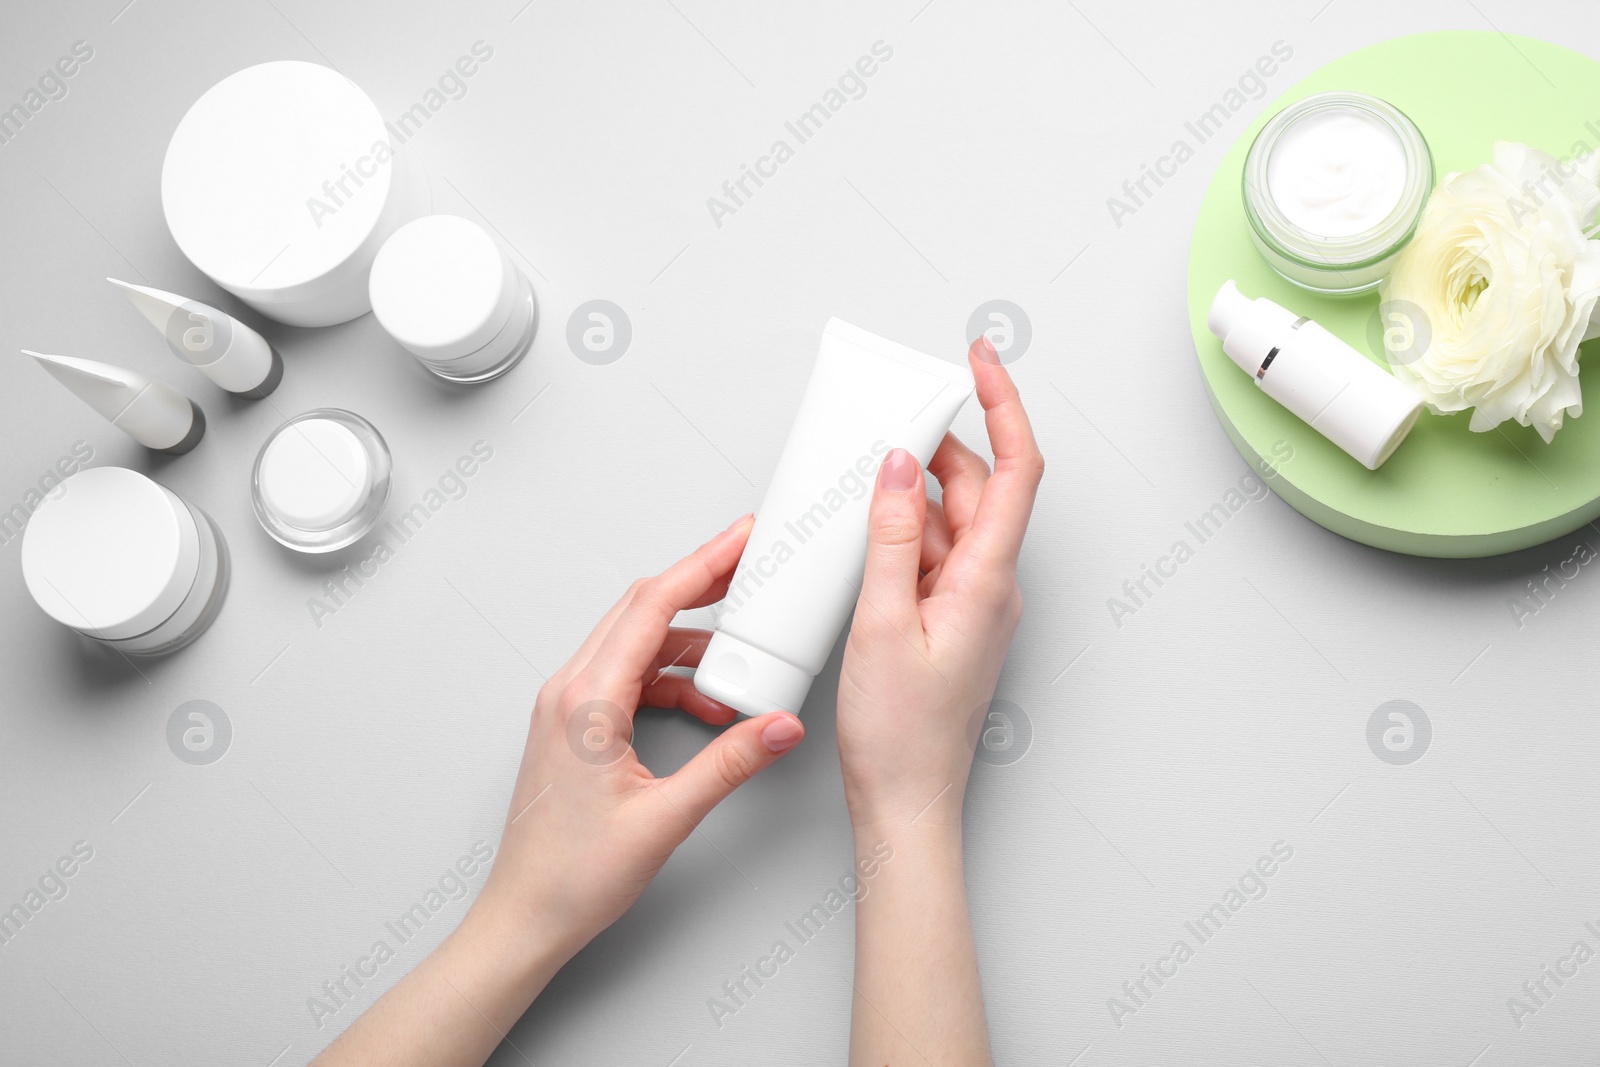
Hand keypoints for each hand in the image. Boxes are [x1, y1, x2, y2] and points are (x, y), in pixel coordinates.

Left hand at [471, 515, 805, 960]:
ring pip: (634, 643)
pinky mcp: (572, 726)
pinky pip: (626, 676)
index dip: (703, 564)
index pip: (652, 607)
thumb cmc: (572, 876)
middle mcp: (569, 691)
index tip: (739, 538)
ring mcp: (566, 706)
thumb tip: (777, 725)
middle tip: (748, 569)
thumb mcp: (667, 818)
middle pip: (641, 610)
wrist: (524, 917)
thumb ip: (730, 764)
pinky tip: (704, 704)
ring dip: (688, 643)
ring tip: (739, 657)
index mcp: (586, 701)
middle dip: (700, 585)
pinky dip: (668, 678)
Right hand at [836, 337, 1043, 833]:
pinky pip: (934, 555)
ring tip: (863, 472)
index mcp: (989, 581)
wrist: (906, 804)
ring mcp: (974, 603)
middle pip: (978, 488)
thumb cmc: (900, 736)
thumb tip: (896, 467)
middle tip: (890, 412)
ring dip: (914, 491)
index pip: (1015, 470)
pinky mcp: (951, 619)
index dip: (1003, 405)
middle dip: (938, 444)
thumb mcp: (881, 624)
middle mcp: (993, 586)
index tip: (978, 361)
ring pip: (953, 521)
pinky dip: (904, 532)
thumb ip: (891, 538)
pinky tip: (866, 529)